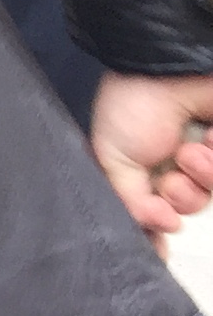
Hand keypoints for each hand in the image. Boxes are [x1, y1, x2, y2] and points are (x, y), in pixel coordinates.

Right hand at [88, 71, 212, 252]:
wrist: (163, 71)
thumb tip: (165, 231)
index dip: (158, 230)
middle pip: (190, 207)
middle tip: (172, 177)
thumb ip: (132, 205)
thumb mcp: (113, 162)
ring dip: (203, 177)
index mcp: (146, 173)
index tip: (159, 243)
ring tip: (189, 152)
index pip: (156, 214)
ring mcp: (207, 157)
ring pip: (212, 193)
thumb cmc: (130, 109)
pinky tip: (209, 138)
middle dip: (181, 197)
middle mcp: (178, 168)